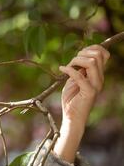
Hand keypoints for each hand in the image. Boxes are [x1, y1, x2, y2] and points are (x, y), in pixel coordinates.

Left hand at [54, 44, 109, 162]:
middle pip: (98, 55)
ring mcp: (96, 85)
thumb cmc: (72, 98)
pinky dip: (69, 70)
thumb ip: (78, 69)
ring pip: (91, 62)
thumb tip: (78, 57)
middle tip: (71, 62)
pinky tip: (61, 68)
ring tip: (67, 66)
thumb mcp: (74, 80)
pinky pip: (80, 76)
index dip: (91, 48)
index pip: (103, 53)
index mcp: (98, 74)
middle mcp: (99, 78)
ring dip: (76, 61)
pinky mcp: (89, 92)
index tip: (78, 54)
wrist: (72, 117)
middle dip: (82, 53)